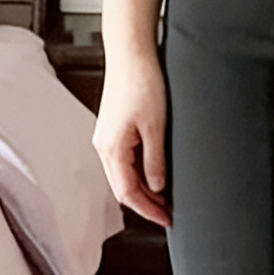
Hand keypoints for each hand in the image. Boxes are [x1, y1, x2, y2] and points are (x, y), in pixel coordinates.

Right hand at [94, 0, 170, 227]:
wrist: (130, 54)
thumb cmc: (143, 84)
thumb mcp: (155, 127)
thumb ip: (155, 160)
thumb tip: (157, 187)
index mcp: (112, 149)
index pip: (129, 193)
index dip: (149, 210)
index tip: (168, 220)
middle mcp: (103, 146)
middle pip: (123, 188)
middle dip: (146, 204)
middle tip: (170, 213)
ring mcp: (106, 138)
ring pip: (122, 176)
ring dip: (143, 190)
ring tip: (166, 198)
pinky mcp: (112, 129)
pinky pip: (123, 162)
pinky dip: (138, 174)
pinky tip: (155, 174)